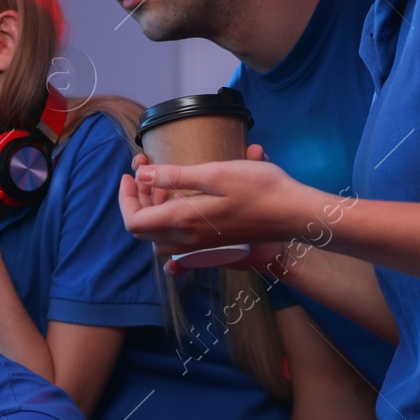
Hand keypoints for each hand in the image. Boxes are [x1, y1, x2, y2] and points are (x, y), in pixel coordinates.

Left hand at [121, 147, 315, 267]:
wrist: (294, 213)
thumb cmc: (260, 188)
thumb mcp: (215, 172)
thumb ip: (174, 176)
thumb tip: (141, 175)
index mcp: (183, 221)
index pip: (133, 222)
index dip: (125, 199)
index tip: (131, 174)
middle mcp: (187, 240)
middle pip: (143, 230)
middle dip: (137, 200)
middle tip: (147, 172)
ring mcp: (201, 247)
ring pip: (160, 238)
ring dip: (154, 212)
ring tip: (165, 184)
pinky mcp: (214, 246)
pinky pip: (179, 245)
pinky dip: (171, 225)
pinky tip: (182, 205)